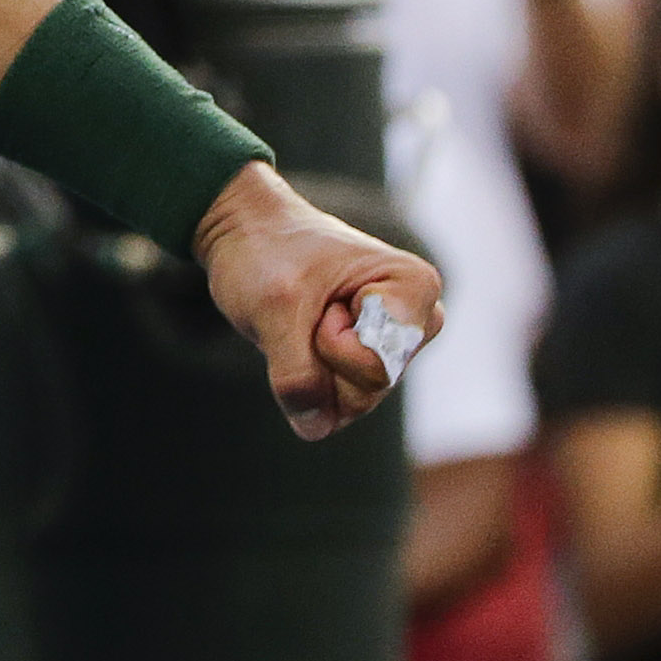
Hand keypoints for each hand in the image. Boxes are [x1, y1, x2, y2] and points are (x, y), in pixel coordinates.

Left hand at [195, 162, 443, 440]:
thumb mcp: (273, 307)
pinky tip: (302, 339)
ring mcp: (393, 349)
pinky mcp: (365, 367)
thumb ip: (297, 374)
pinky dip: (306, 380)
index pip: (378, 363)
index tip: (322, 298)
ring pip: (353, 401)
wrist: (244, 233)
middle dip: (321, 357)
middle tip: (308, 310)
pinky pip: (336, 405)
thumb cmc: (266, 252)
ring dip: (311, 367)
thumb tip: (315, 428)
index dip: (332, 341)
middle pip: (370, 387)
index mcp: (415, 288)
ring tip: (304, 319)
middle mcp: (417, 323)